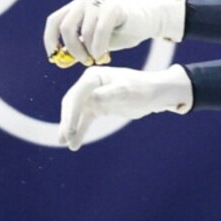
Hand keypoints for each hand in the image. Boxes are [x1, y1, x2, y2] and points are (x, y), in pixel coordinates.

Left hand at [43, 0, 186, 67]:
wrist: (148, 20)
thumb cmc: (121, 32)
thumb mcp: (94, 42)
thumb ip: (78, 49)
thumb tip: (59, 61)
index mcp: (76, 7)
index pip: (53, 22)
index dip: (50, 41)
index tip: (55, 59)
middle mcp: (84, 1)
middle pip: (65, 28)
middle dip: (73, 50)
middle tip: (85, 62)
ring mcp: (98, 2)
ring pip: (84, 32)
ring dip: (89, 52)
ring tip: (99, 59)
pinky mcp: (113, 7)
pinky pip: (100, 31)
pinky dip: (99, 47)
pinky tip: (104, 56)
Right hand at [58, 65, 192, 149]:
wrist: (156, 94)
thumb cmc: (143, 88)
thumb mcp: (127, 91)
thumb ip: (110, 94)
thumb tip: (91, 100)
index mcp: (94, 76)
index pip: (77, 95)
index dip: (71, 113)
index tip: (69, 130)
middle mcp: (90, 85)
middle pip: (73, 104)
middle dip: (68, 121)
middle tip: (65, 139)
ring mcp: (92, 96)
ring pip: (76, 113)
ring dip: (70, 128)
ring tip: (65, 143)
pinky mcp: (98, 107)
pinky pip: (85, 120)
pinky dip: (80, 131)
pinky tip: (74, 144)